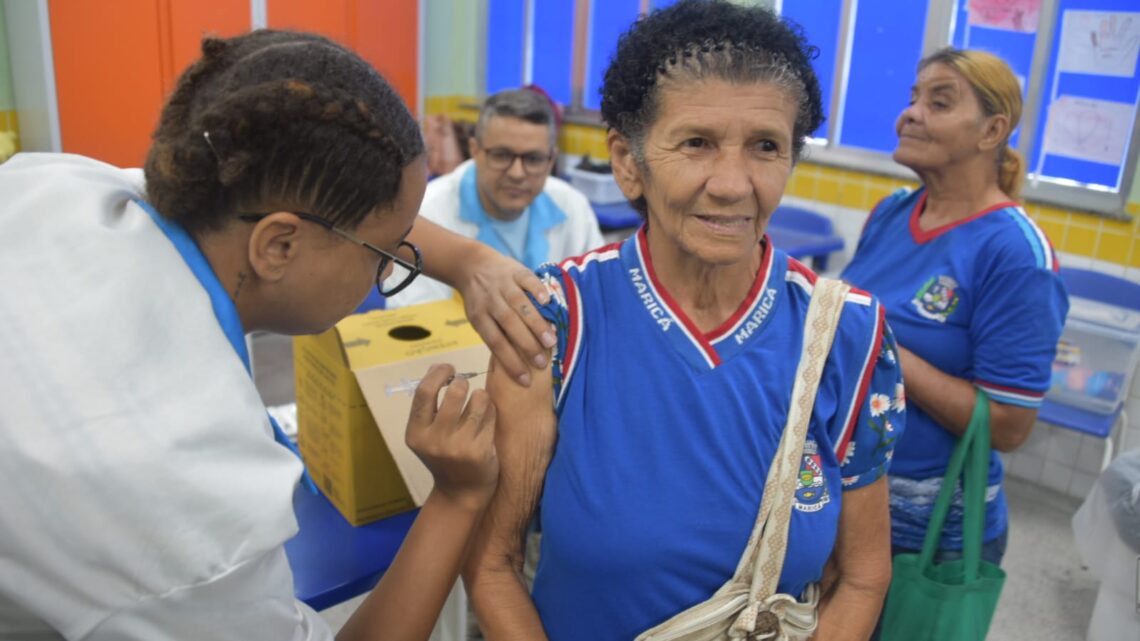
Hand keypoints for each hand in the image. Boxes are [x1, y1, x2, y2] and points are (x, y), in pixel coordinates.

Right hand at [406, 364, 498, 511]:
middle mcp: (434, 441)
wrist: (461, 492)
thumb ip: (428, 405)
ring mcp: (458, 447)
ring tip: (478, 403)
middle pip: (455, 392)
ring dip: (480, 396)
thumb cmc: (444, 455)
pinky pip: (491, 415)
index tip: (448, 368)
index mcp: (416, 434)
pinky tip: (486, 421)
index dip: (438, 373)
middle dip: (463, 382)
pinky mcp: (480, 451)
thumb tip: (438, 368)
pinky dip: (490, 412)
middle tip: (464, 384)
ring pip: (478, 400)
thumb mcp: (426, 435)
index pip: (424, 392)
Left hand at [456, 246, 556, 386]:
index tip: (526, 380)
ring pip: (520, 304)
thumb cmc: (480, 300)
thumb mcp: (479, 318)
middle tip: (543, 363)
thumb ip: (495, 335)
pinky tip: (548, 302)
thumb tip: (515, 363)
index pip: (495, 343)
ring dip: (536, 323)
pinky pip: (527, 279)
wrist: (472, 265)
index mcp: (480, 317)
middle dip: (526, 345)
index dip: (510, 362)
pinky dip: (537, 290)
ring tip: (551, 341)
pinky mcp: (515, 270)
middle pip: (509, 325)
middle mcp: (491, 301)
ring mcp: (503, 284)